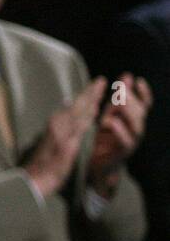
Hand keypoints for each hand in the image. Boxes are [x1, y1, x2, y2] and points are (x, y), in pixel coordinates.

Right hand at [25, 77, 105, 198]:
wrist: (33, 182)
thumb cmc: (41, 166)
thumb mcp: (51, 144)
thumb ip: (60, 129)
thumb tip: (66, 113)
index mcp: (54, 126)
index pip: (72, 107)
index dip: (84, 96)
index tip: (95, 86)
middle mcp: (56, 127)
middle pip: (76, 106)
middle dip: (89, 93)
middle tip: (101, 80)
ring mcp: (60, 135)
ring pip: (77, 113)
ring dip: (89, 100)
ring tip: (100, 88)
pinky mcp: (65, 146)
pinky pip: (78, 129)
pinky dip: (86, 118)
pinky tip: (94, 110)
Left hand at [87, 73, 151, 195]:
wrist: (96, 165)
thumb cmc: (104, 137)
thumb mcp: (110, 114)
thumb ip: (118, 98)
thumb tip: (127, 75)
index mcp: (133, 120)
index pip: (144, 105)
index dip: (144, 93)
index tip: (137, 80)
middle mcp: (135, 130)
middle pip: (140, 113)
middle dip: (133, 99)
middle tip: (122, 89)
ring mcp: (131, 142)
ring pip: (137, 126)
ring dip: (129, 112)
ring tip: (120, 100)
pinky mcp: (122, 153)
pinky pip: (125, 141)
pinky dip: (120, 130)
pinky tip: (112, 121)